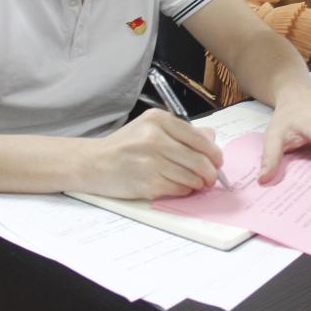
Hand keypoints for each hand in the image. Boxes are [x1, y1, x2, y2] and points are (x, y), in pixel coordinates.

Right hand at [88, 109, 222, 198]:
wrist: (93, 163)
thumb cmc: (125, 146)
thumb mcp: (151, 127)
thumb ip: (182, 131)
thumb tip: (212, 139)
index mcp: (159, 120)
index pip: (199, 138)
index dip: (214, 153)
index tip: (217, 161)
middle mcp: (155, 138)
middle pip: (199, 160)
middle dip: (211, 172)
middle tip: (212, 177)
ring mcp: (151, 161)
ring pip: (191, 177)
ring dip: (198, 183)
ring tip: (195, 182)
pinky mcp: (147, 183)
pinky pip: (178, 189)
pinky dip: (184, 190)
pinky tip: (179, 186)